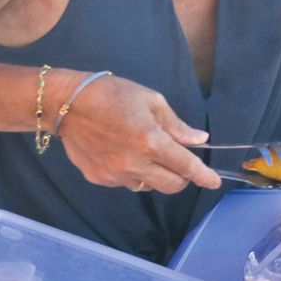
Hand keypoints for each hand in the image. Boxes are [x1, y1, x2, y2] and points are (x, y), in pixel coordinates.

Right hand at [53, 74, 219, 193]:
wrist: (66, 103)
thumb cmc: (112, 95)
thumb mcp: (151, 101)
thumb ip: (176, 125)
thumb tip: (198, 140)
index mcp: (151, 141)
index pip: (185, 166)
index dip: (203, 176)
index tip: (214, 182)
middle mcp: (134, 163)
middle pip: (171, 185)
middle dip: (182, 177)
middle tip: (178, 161)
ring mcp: (115, 174)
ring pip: (148, 186)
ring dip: (156, 175)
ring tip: (144, 152)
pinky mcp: (99, 178)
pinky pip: (126, 183)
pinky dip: (133, 173)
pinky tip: (123, 154)